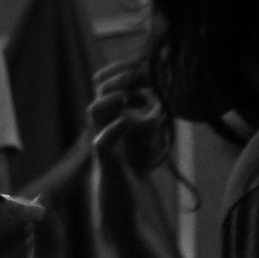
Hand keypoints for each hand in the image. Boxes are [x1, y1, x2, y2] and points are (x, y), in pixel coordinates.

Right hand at [88, 59, 162, 173]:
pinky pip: (103, 139)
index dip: (122, 68)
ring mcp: (101, 137)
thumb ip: (152, 115)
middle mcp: (103, 121)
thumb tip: (164, 98)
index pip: (107, 80)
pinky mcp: (103, 157)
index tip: (142, 62)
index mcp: (111, 112)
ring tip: (131, 98)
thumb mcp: (147, 133)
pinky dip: (118, 128)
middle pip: (100, 87)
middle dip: (122, 77)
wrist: (121, 194)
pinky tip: (131, 122)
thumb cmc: (134, 163)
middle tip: (143, 76)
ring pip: (94, 109)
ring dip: (113, 99)